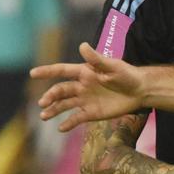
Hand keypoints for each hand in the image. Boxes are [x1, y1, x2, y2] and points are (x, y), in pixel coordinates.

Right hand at [31, 43, 148, 130]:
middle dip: (50, 96)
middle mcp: (81, 86)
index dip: (47, 72)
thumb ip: (96, 59)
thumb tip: (82, 45)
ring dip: (54, 110)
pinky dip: (68, 123)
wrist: (140, 91)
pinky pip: (77, 118)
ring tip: (44, 116)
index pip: (62, 71)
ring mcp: (85, 100)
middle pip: (61, 90)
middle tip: (43, 103)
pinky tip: (61, 128)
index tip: (33, 74)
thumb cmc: (127, 75)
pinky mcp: (92, 112)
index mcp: (84, 72)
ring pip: (65, 105)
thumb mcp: (112, 66)